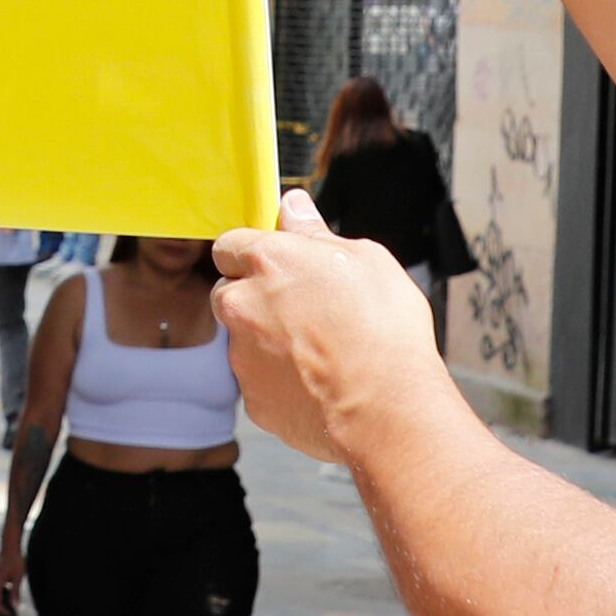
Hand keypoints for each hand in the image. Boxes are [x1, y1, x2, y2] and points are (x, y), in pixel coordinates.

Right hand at [0, 547, 23, 615]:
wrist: (10, 546)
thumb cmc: (15, 560)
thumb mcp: (18, 577)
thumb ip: (16, 592)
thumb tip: (15, 606)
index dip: (2, 610)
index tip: (11, 615)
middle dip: (1, 606)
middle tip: (12, 612)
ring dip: (1, 599)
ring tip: (11, 604)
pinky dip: (1, 593)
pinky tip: (10, 594)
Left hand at [208, 195, 451, 465]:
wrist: (387, 409)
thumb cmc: (385, 329)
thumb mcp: (366, 260)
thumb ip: (316, 233)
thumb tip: (292, 206)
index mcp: (268, 260)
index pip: (230, 244)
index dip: (252, 254)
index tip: (275, 264)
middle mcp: (243, 304)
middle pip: (228, 292)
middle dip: (253, 297)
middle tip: (300, 309)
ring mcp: (243, 355)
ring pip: (242, 340)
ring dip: (267, 341)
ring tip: (320, 353)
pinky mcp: (254, 399)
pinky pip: (259, 382)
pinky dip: (279, 381)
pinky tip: (318, 384)